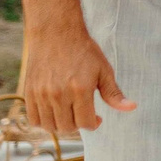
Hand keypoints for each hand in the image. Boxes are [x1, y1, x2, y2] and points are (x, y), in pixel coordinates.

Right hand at [20, 14, 132, 133]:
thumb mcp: (103, 70)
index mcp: (80, 89)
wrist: (56, 33)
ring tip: (69, 113)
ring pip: (50, 126)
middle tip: (83, 114)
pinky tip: (54, 112)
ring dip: (62, 125)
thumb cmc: (83, 51)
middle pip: (67, 127)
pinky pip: (34, 119)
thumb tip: (131, 107)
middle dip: (79, 125)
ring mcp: (41, 94)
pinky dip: (44, 121)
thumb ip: (113, 93)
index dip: (93, 123)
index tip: (96, 118)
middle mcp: (59, 94)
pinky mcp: (29, 92)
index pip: (85, 123)